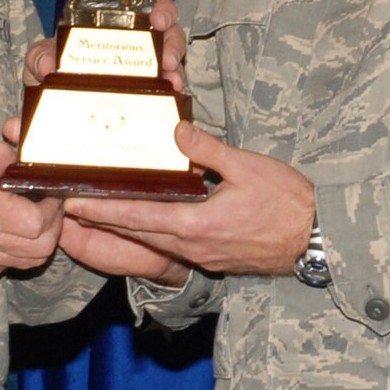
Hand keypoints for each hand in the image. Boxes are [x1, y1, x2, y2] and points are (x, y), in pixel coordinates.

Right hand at [0, 141, 63, 278]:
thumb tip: (11, 153)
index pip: (36, 222)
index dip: (50, 208)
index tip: (47, 194)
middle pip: (41, 247)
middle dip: (52, 226)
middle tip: (46, 207)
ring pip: (31, 260)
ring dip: (40, 240)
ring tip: (33, 219)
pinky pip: (12, 265)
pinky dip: (20, 251)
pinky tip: (12, 231)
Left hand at [22, 0, 186, 91]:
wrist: (52, 109)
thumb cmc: (52, 75)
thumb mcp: (42, 60)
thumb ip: (40, 56)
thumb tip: (49, 64)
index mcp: (112, 26)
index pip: (147, 7)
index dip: (160, 9)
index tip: (160, 19)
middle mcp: (133, 45)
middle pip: (167, 34)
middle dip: (173, 44)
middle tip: (168, 59)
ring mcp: (143, 71)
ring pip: (171, 63)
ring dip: (175, 71)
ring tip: (172, 82)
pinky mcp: (147, 96)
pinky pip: (165, 91)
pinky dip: (170, 93)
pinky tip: (169, 97)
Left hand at [62, 123, 313, 276]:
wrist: (317, 240)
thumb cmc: (287, 203)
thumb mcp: (247, 166)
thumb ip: (208, 150)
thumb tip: (177, 131)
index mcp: (197, 225)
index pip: (138, 216)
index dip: (103, 211)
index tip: (74, 205)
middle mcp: (194, 246)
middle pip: (138, 234)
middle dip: (104, 221)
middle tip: (72, 210)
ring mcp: (204, 256)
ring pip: (154, 242)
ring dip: (126, 229)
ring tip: (100, 215)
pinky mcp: (215, 258)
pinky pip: (173, 247)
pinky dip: (152, 234)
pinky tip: (147, 223)